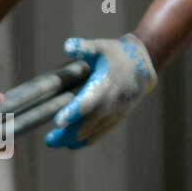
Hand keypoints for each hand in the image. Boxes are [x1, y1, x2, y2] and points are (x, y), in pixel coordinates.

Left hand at [44, 33, 155, 149]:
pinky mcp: (118, 116)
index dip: (72, 113)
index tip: (57, 122)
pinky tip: (71, 144)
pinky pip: (102, 131)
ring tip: (54, 143)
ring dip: (74, 138)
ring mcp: (116, 111)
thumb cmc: (115, 53)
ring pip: (94, 130)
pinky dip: (88, 139)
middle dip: (68, 133)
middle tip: (48, 141)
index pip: (87, 102)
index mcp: (105, 84)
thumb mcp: (100, 46)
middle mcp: (111, 101)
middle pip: (88, 123)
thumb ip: (84, 47)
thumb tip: (67, 46)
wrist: (142, 64)